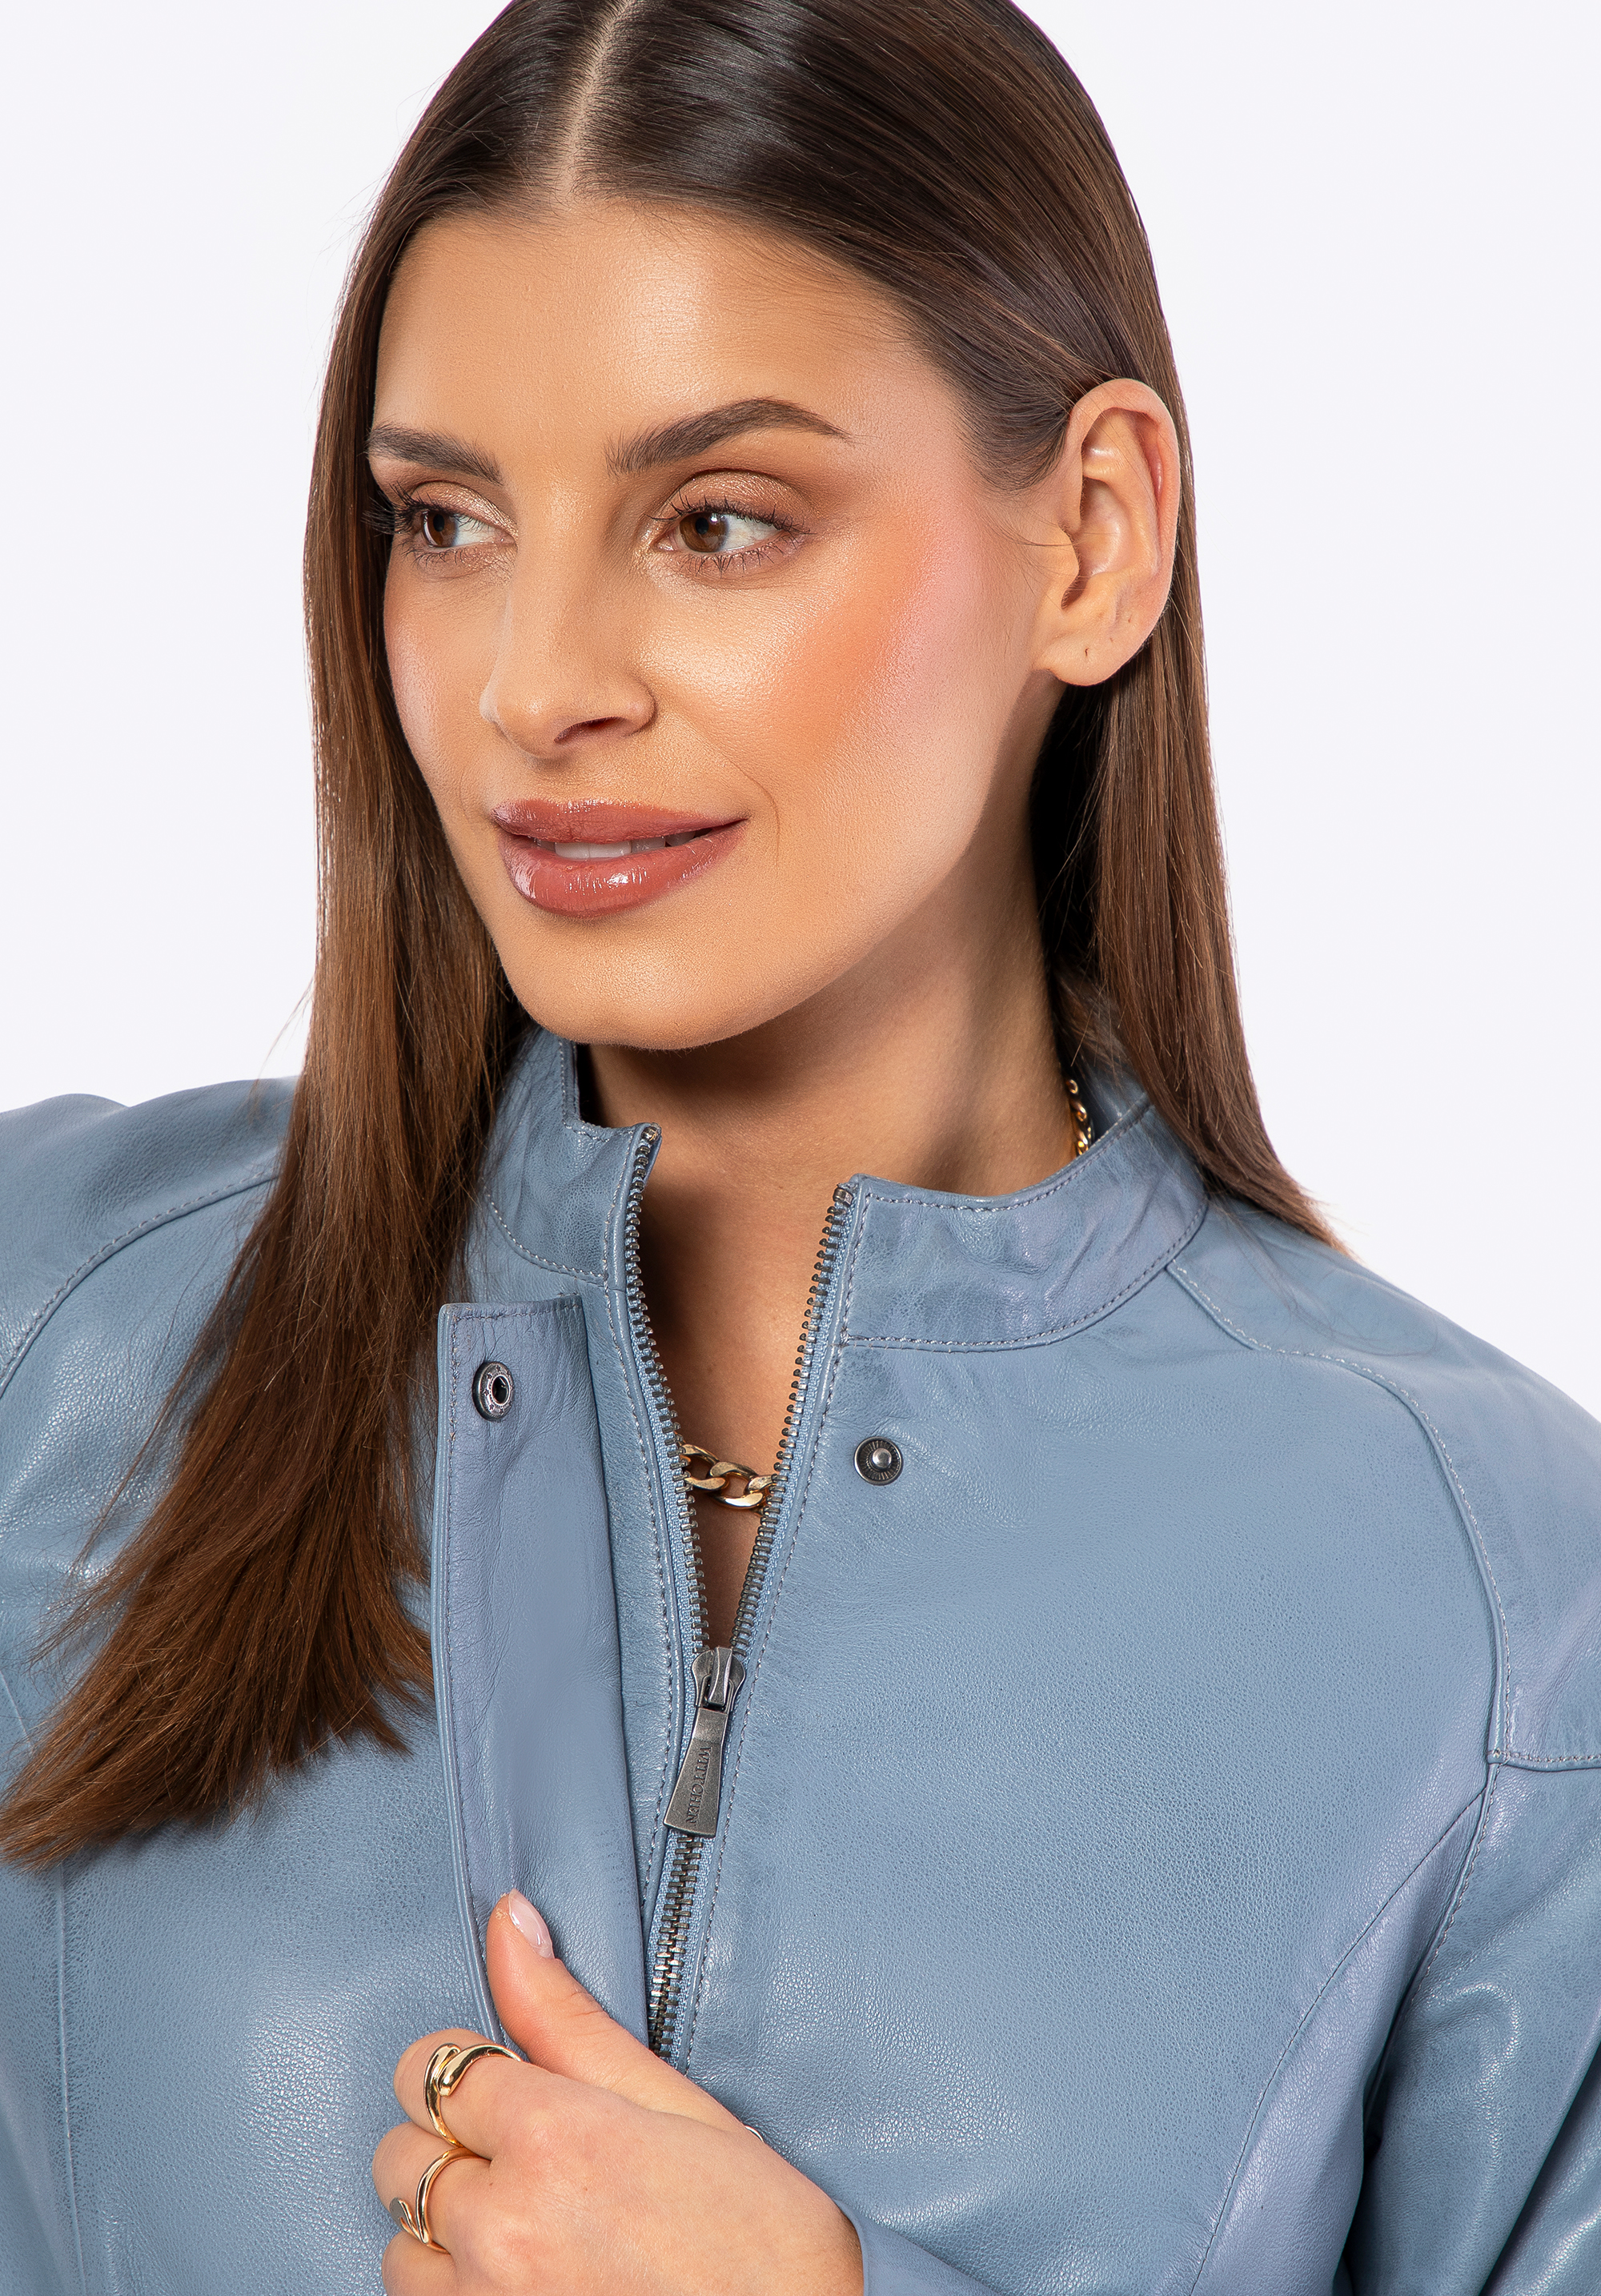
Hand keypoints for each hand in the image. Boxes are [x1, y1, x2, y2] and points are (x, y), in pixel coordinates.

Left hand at [374, 1891, 863, 2295]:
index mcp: (553, 2136)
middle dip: (454, 2145)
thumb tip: (508, 1920)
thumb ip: (567, 2015)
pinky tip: (518, 2278)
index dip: (471, 2070)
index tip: (508, 2087)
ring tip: (525, 2228)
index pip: (432, 2068)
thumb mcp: (673, 2103)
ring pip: (399, 2244)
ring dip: (445, 2230)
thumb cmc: (757, 2232)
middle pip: (400, 2155)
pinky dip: (454, 2290)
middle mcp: (502, 2226)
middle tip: (526, 2159)